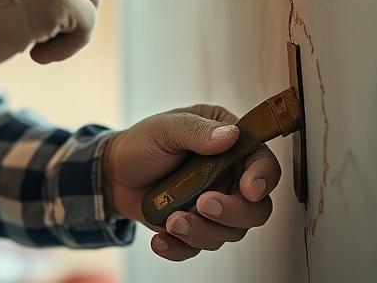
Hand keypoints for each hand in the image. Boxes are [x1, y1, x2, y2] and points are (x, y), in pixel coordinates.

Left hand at [101, 104, 280, 261]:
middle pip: (255, 208)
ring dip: (201, 231)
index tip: (248, 190)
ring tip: (172, 220)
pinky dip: (180, 249)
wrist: (113, 174)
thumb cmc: (142, 143)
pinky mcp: (195, 227)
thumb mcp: (165, 128)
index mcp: (229, 144)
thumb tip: (231, 135)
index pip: (262, 162)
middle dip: (232, 213)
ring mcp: (213, 204)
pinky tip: (161, 240)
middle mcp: (228, 177)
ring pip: (229, 232)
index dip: (263, 178)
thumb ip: (196, 131)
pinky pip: (199, 247)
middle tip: (203, 204)